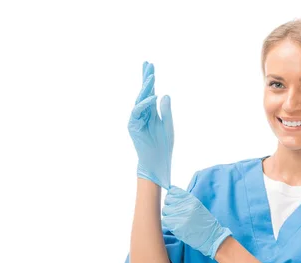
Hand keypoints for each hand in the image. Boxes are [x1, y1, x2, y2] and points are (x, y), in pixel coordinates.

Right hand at [127, 61, 173, 189]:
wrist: (158, 161)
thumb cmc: (163, 145)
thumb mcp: (168, 125)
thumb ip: (166, 110)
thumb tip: (164, 94)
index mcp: (151, 111)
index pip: (150, 92)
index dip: (150, 79)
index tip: (150, 65)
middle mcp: (143, 113)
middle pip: (143, 92)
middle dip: (145, 78)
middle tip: (148, 63)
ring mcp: (136, 118)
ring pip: (140, 99)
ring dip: (146, 88)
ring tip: (152, 76)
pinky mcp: (133, 126)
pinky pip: (138, 111)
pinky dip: (145, 103)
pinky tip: (153, 96)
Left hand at [162, 186, 231, 258]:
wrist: (211, 236)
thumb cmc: (203, 222)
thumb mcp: (197, 206)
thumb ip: (185, 200)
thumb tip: (170, 192)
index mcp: (191, 200)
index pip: (173, 191)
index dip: (171, 195)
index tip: (172, 200)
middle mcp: (186, 206)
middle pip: (167, 200)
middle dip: (169, 205)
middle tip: (174, 212)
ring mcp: (181, 215)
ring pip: (165, 210)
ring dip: (168, 215)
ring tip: (176, 220)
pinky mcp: (177, 226)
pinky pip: (165, 220)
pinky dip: (168, 223)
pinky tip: (175, 225)